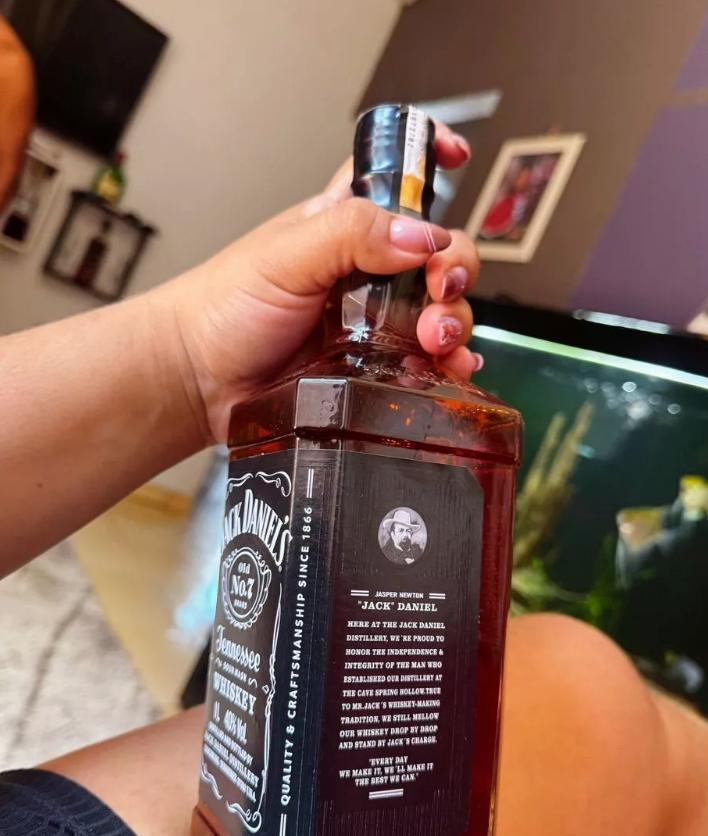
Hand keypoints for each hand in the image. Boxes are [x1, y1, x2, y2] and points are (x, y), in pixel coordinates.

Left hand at [156, 123, 480, 444]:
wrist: (197, 380)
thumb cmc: (223, 307)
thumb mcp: (284, 256)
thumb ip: (351, 234)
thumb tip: (423, 235)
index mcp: (344, 226)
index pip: (394, 175)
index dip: (427, 156)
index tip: (456, 156)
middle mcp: (366, 270)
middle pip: (438, 252)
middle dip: (455, 268)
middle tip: (440, 292)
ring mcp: (373, 322)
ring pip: (440, 309)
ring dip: (455, 320)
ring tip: (438, 341)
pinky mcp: (373, 366)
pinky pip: (425, 362)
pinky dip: (448, 364)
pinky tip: (452, 368)